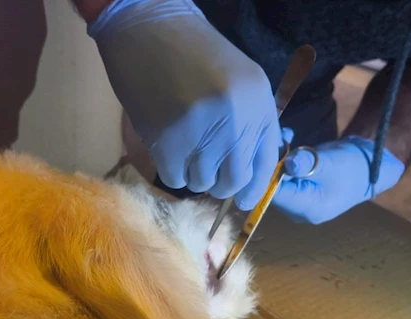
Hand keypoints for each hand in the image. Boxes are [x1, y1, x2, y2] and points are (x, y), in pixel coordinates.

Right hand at [88, 0, 282, 209]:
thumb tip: (250, 172)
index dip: (253, 187)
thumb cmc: (193, 53)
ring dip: (194, 174)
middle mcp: (236, 121)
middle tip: (208, 171)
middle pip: (233, 180)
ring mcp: (201, 133)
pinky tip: (169, 147)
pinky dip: (173, 170)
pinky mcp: (168, 142)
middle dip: (221, 183)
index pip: (264, 164)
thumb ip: (251, 123)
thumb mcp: (240, 81)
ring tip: (185, 147)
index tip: (242, 197)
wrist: (147, 29)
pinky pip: (175, 179)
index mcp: (258, 103)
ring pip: (202, 182)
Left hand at [272, 136, 404, 223]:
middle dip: (271, 163)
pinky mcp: (299, 190)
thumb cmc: (354, 168)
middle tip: (276, 138)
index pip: (275, 195)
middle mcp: (299, 210)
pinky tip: (287, 140)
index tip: (268, 150)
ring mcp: (298, 201)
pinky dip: (283, 159)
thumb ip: (307, 164)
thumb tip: (286, 163)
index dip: (267, 173)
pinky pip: (284, 176)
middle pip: (273, 188)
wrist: (371, 169)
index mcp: (308, 209)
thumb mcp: (330, 163)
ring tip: (283, 136)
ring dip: (276, 158)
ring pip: (277, 180)